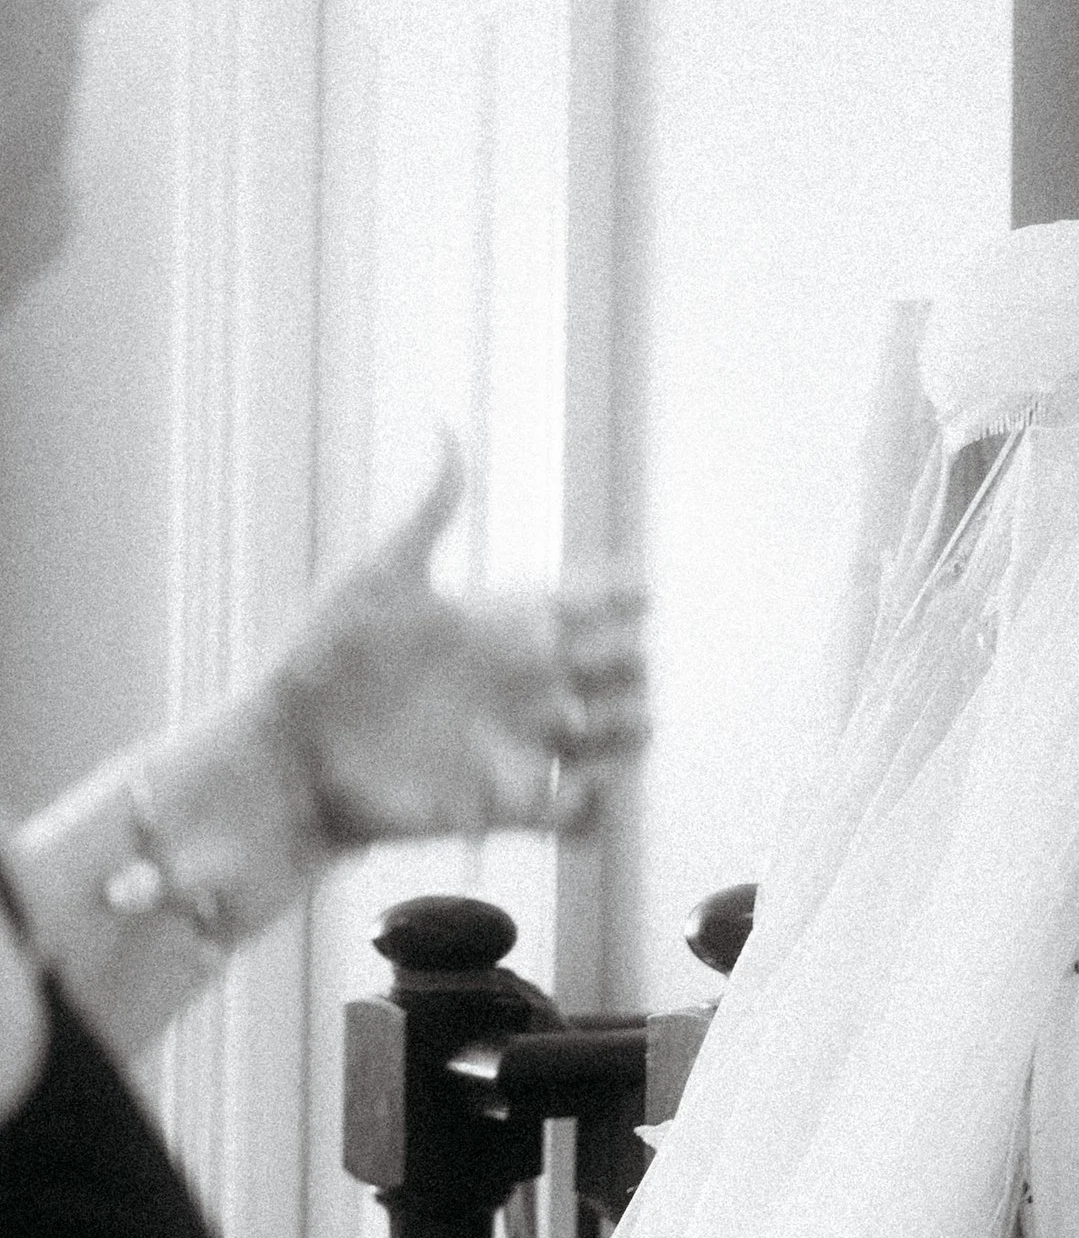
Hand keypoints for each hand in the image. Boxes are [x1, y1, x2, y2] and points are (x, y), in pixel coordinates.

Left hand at [266, 437, 647, 846]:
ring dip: (626, 734)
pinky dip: (593, 807)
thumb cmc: (321, 658)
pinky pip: (581, 811)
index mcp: (504, 623)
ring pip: (621, 736)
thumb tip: (447, 426)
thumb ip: (427, 511)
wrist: (289, 753)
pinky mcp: (506, 806)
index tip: (630, 594)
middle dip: (630, 667)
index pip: (595, 602)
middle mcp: (523, 683)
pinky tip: (570, 790)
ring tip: (586, 733)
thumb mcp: (376, 575)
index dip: (624, 595)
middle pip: (624, 668)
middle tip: (594, 672)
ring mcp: (521, 743)